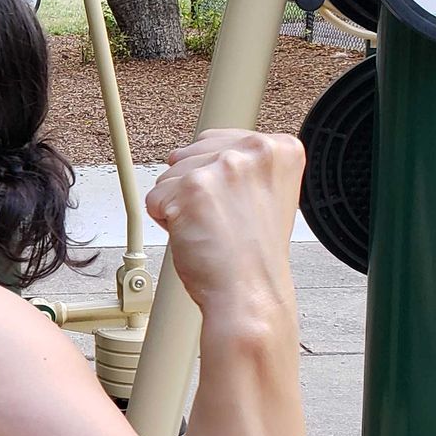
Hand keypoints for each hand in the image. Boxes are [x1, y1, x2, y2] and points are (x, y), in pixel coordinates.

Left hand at [145, 129, 304, 313]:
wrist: (250, 294)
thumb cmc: (252, 255)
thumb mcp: (264, 193)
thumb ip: (241, 164)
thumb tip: (194, 148)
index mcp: (280, 148)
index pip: (216, 141)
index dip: (213, 178)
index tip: (234, 203)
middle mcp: (256, 150)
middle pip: (189, 155)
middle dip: (193, 189)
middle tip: (222, 221)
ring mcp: (225, 167)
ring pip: (169, 176)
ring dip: (178, 205)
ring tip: (210, 229)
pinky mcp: (194, 187)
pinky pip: (155, 198)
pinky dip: (165, 221)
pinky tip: (195, 235)